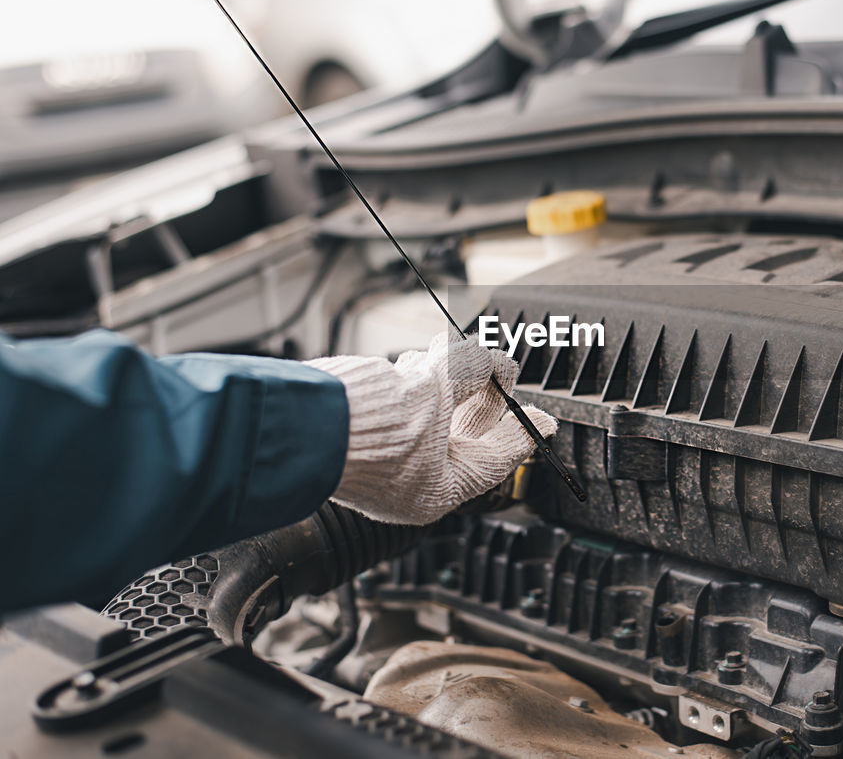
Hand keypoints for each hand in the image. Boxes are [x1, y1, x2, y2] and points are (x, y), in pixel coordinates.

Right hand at [306, 332, 555, 524]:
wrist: (295, 423)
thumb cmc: (366, 426)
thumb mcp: (438, 389)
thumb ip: (476, 371)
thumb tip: (498, 361)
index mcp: (438, 491)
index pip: (496, 458)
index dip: (525, 431)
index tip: (546, 422)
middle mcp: (409, 482)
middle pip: (462, 437)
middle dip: (480, 397)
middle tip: (500, 376)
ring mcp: (382, 462)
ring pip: (428, 418)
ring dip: (443, 382)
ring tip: (448, 352)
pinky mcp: (358, 437)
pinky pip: (399, 411)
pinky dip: (413, 384)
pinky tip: (412, 362)